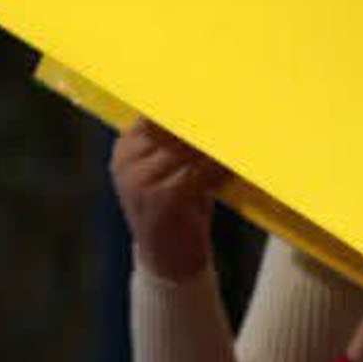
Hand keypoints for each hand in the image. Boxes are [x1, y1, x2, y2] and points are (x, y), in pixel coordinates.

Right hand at [110, 120, 221, 280]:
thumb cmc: (178, 210)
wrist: (169, 263)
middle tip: (232, 116)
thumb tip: (214, 109)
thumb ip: (181, 143)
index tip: (217, 99)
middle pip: (168, 129)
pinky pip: (194, 174)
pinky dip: (215, 171)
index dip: (186, 107)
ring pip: (183, 150)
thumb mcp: (172, 171)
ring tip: (236, 140)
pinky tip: (229, 170)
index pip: (155, 114)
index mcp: (126, 149)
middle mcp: (126, 162)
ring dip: (212, 146)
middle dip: (202, 124)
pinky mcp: (158, 200)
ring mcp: (138, 181)